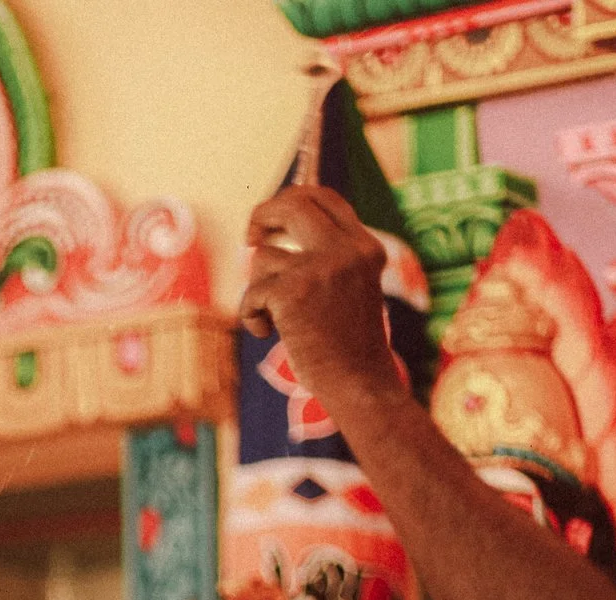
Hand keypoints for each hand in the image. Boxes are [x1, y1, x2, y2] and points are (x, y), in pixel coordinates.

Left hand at [237, 186, 402, 422]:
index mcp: (365, 246)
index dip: (291, 198)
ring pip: (263, 256)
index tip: (272, 217)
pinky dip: (252, 316)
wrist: (360, 384)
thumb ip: (326, 258)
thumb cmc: (349, 345)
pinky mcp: (292, 292)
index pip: (325, 198)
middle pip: (292, 204)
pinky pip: (251, 293)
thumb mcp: (349, 288)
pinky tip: (270, 334)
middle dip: (262, 214)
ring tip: (278, 318)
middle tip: (250, 236)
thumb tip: (271, 233)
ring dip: (260, 289)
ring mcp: (320, 268)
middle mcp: (346, 250)